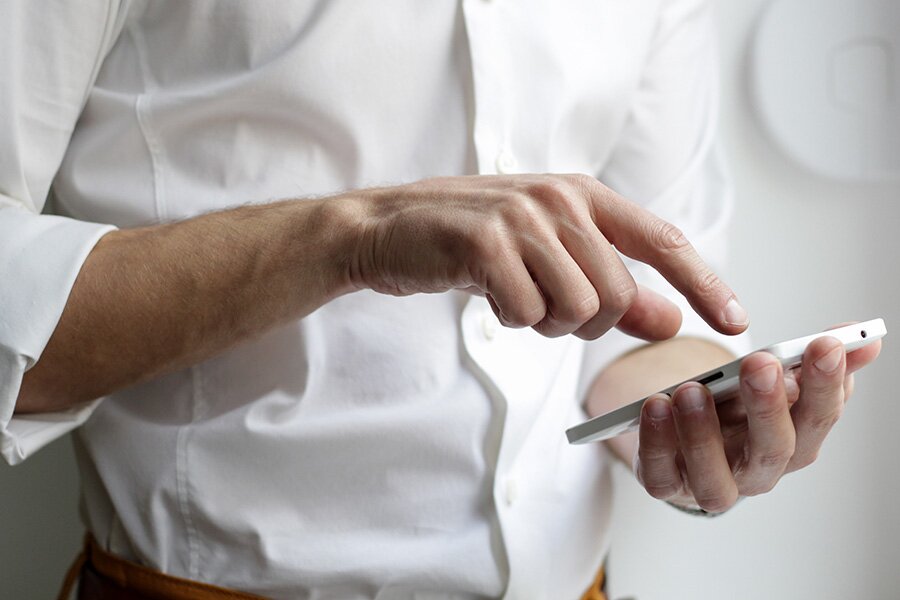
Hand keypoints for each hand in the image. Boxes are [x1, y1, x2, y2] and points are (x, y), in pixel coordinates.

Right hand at [341, 174, 747, 340]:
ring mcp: (522, 218)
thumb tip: (670, 320)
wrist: (390, 228)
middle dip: (586, 322)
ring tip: (514, 295)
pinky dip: (511, 320)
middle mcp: (560, 199)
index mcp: (583, 195)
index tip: (735, 321)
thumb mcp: (550, 257)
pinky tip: (487, 293)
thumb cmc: (474, 242)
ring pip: (577, 309)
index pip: (663, 241)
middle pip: (617, 294)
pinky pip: (527, 314)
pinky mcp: (485, 243)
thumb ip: (613, 287)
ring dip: (545, 322)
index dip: (704, 283)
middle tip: (544, 306)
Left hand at [634, 327, 881, 511]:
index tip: (825, 344)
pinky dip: (656, 443)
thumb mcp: (773, 380)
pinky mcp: (667, 485)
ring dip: (703, 433)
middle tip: (760, 364)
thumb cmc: (736, 409)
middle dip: (769, 406)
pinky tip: (655, 406)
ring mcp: (711, 483)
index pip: (819, 418)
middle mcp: (758, 471)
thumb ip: (813, 360)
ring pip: (715, 477)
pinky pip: (660, 476)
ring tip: (692, 390)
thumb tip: (864, 337)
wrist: (685, 437)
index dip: (826, 384)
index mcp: (794, 441)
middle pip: (773, 450)